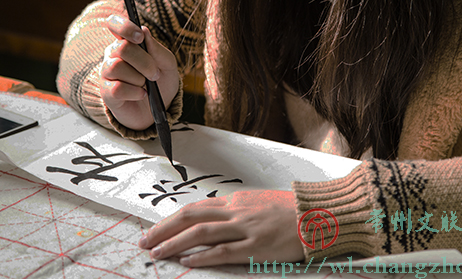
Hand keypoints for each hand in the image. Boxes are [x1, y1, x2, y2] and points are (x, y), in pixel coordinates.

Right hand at [100, 14, 178, 129]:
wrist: (157, 110)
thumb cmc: (160, 82)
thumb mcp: (167, 64)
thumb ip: (157, 49)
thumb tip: (145, 31)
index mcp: (126, 42)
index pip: (114, 23)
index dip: (124, 26)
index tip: (139, 37)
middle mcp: (113, 55)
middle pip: (121, 48)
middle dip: (144, 62)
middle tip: (154, 73)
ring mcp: (107, 74)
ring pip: (116, 67)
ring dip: (138, 78)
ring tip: (146, 85)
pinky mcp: (106, 93)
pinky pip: (116, 88)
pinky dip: (134, 92)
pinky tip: (141, 94)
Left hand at [139, 190, 304, 266]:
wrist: (317, 215)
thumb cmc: (288, 210)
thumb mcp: (257, 204)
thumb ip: (234, 211)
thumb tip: (211, 219)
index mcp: (235, 201)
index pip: (195, 208)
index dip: (171, 219)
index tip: (154, 230)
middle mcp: (236, 212)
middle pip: (191, 217)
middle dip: (164, 229)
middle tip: (144, 241)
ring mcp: (246, 228)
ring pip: (202, 232)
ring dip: (176, 243)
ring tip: (157, 253)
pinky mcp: (257, 246)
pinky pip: (224, 251)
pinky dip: (203, 256)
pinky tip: (187, 260)